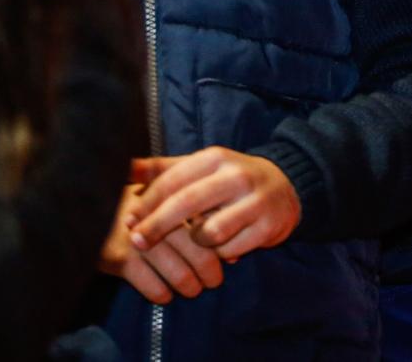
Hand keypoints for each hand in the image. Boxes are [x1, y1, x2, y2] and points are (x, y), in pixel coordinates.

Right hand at [97, 181, 223, 304]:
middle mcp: (154, 215)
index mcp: (167, 195)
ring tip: (192, 289)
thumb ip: (189, 210)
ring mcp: (137, 237)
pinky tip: (164, 293)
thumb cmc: (125, 203)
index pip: (204, 221)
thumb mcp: (155, 193)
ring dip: (190, 286)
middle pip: (197, 249)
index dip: (218, 243)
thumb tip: (225, 243)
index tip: (227, 257)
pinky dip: (162, 294)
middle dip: (210, 271)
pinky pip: (153, 287)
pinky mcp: (120, 259)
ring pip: (179, 273)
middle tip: (214, 280)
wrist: (77, 209)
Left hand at [128, 147, 301, 262]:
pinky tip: (223, 245)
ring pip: (209, 232)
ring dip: (197, 241)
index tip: (128, 220)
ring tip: (200, 238)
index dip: (147, 202)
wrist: (286, 188)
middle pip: (186, 203)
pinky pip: (230, 250)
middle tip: (137, 242)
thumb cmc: (230, 180)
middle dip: (157, 226)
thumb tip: (125, 169)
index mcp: (214, 158)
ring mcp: (254, 202)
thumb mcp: (200, 168)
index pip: (173, 180)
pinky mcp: (267, 227)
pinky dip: (220, 252)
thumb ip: (163, 169)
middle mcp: (235, 176)